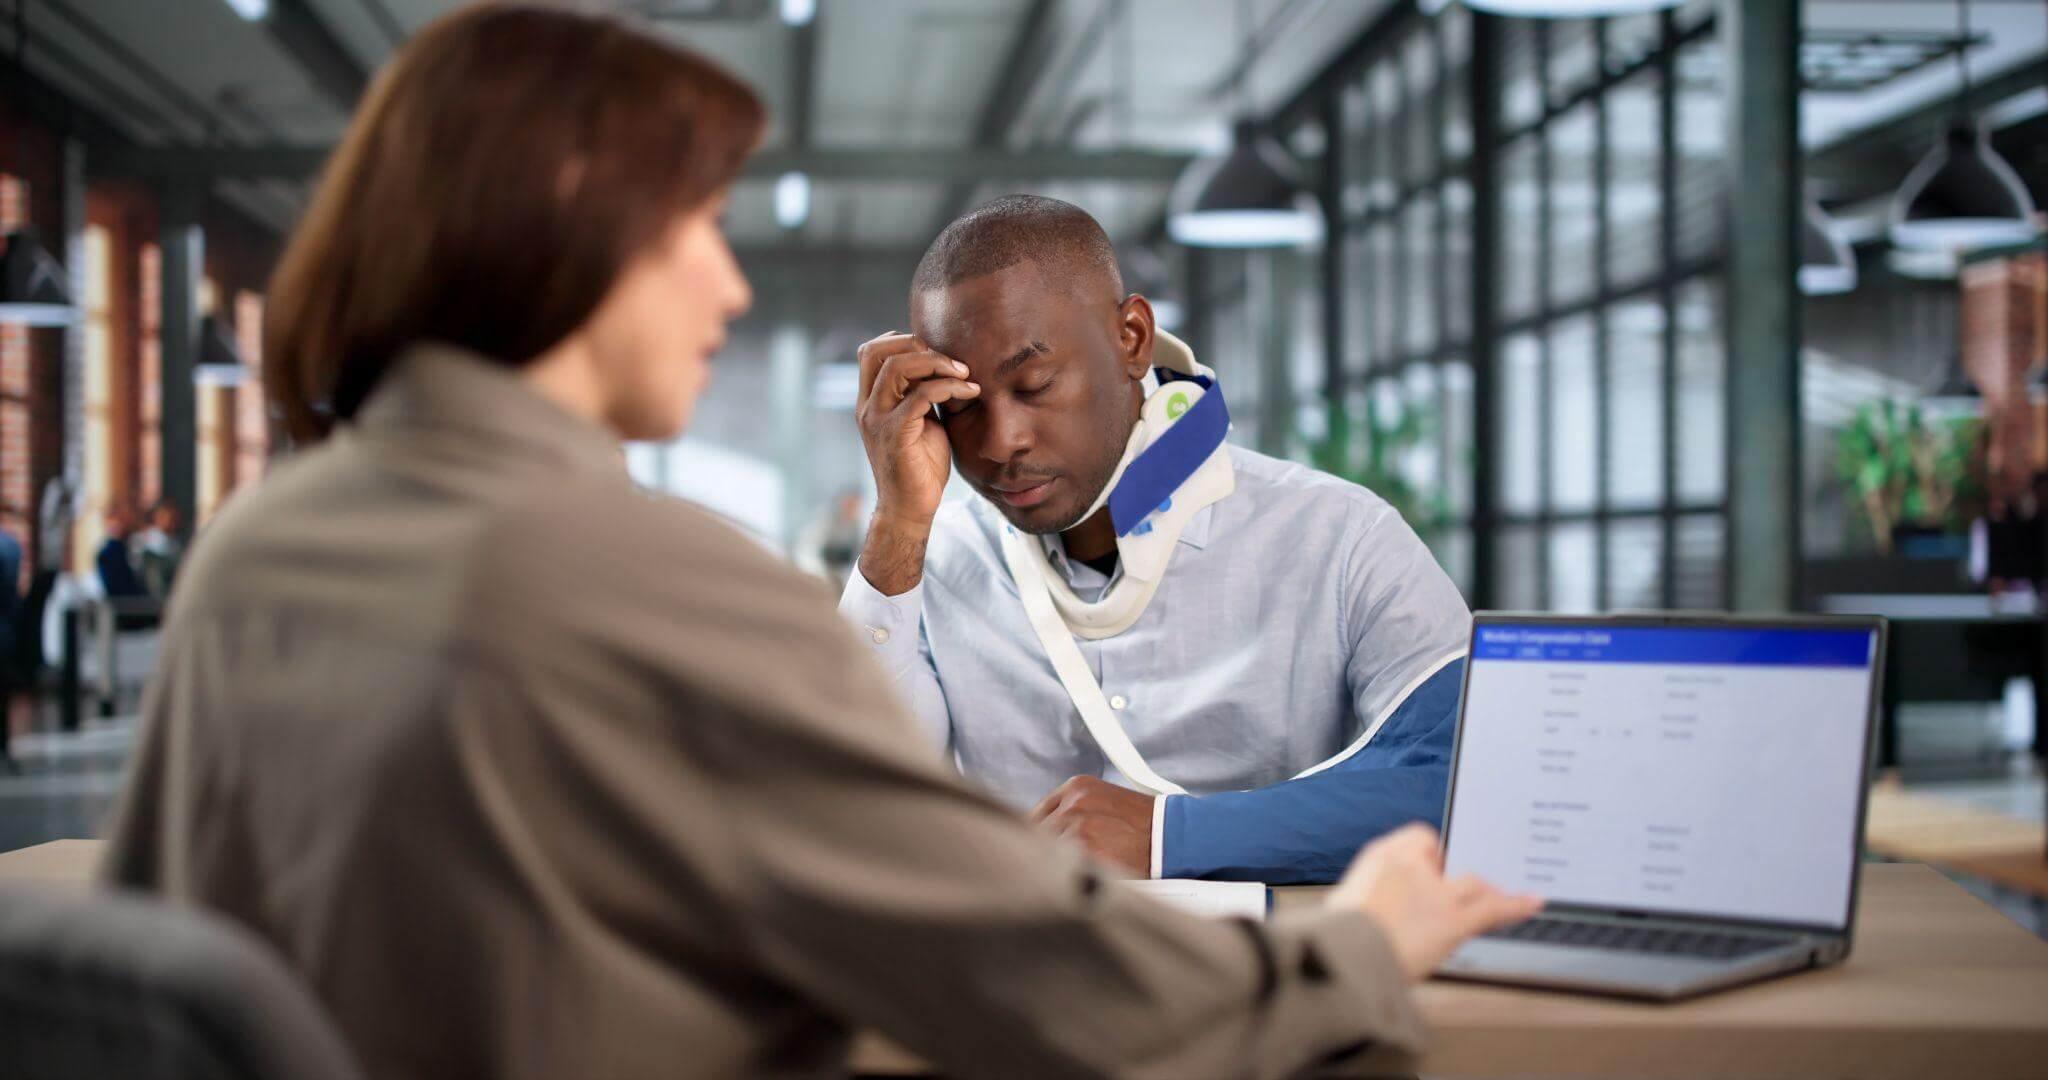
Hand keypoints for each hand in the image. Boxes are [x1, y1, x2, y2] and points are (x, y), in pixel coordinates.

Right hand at [853, 333, 979, 594]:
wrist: (911, 510)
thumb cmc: (920, 467)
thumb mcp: (922, 421)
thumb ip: (922, 394)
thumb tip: (943, 368)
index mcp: (870, 402)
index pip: (871, 351)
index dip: (902, 341)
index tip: (936, 354)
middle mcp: (868, 407)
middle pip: (877, 350)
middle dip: (919, 345)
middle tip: (953, 360)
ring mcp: (878, 420)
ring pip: (897, 368)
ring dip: (937, 363)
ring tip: (965, 373)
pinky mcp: (895, 434)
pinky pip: (920, 396)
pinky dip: (949, 387)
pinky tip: (970, 392)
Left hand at [1030, 775, 1153, 877]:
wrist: (1170, 836)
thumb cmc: (1143, 822)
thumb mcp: (1104, 800)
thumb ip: (1075, 810)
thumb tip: (1051, 830)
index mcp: (1076, 788)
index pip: (1037, 813)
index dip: (1037, 834)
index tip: (1037, 847)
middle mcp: (1072, 804)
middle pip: (1037, 833)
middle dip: (1045, 850)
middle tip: (1055, 864)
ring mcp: (1075, 828)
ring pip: (1046, 852)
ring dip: (1054, 864)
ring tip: (1072, 872)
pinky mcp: (1084, 852)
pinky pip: (1061, 868)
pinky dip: (1067, 875)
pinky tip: (1081, 878)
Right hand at [1325, 824, 1542, 981]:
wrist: (1342, 958)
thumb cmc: (1338, 938)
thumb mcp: (1346, 902)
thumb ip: (1372, 893)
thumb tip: (1382, 903)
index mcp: (1382, 855)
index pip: (1423, 839)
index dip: (1435, 857)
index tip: (1438, 869)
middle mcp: (1412, 865)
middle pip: (1452, 861)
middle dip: (1459, 875)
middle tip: (1464, 887)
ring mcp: (1435, 892)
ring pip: (1475, 884)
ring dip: (1486, 892)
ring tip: (1501, 896)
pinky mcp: (1452, 920)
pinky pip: (1493, 908)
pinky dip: (1515, 904)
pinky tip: (1533, 901)